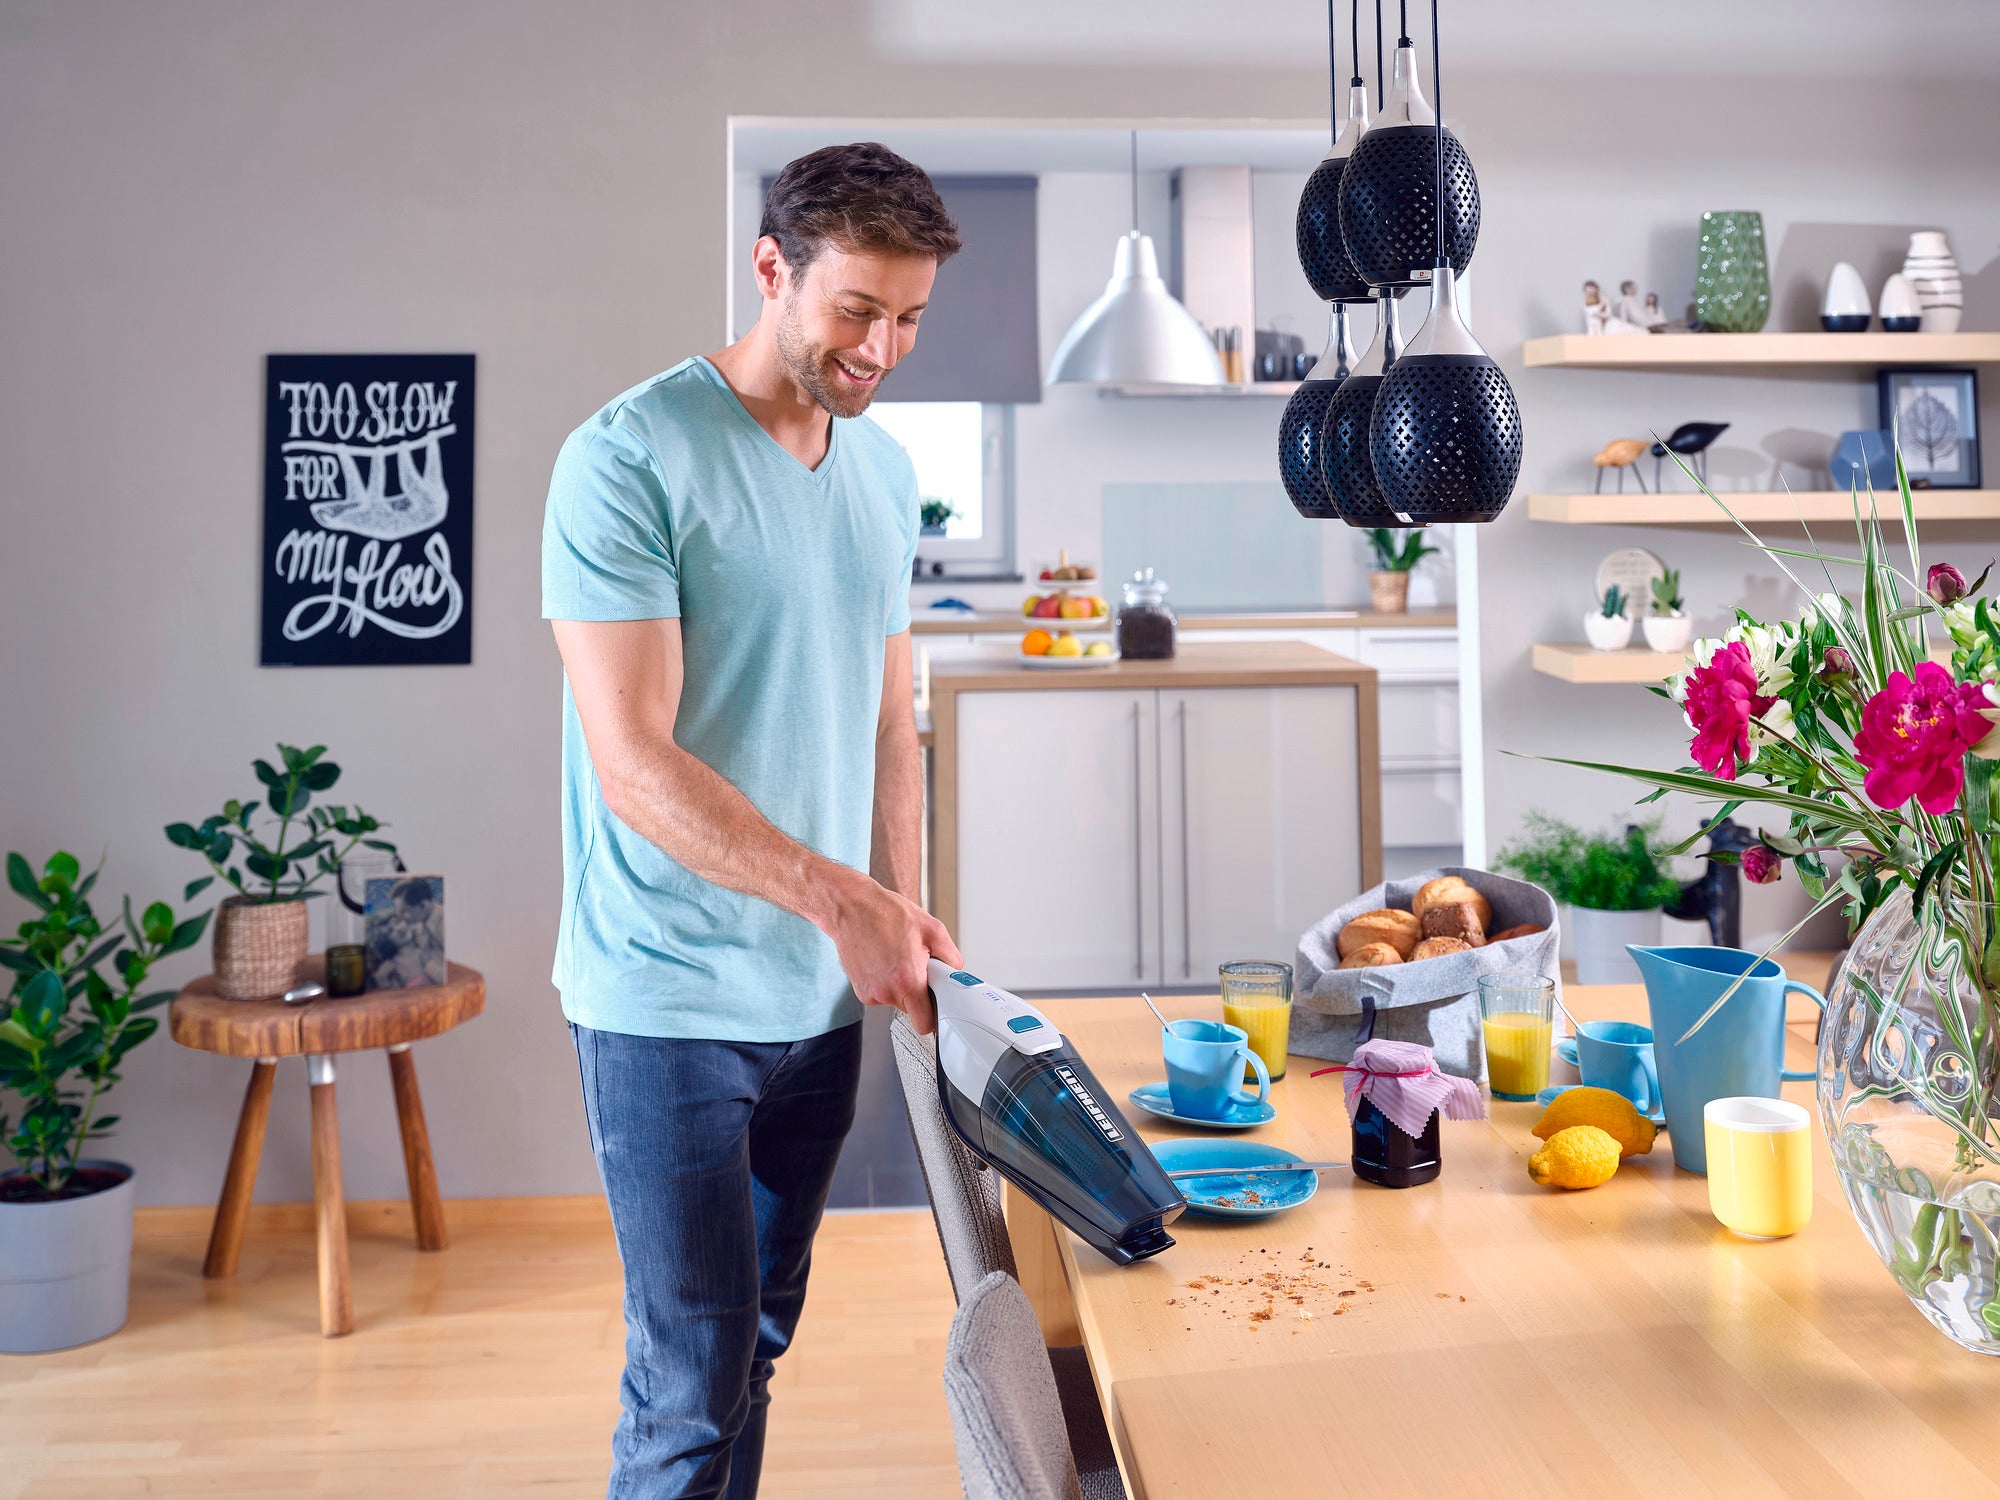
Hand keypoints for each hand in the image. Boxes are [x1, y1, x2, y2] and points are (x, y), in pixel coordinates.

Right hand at [822, 871, 961, 1036]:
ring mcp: (870, 993)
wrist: (852, 908)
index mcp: (907, 982)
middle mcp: (886, 992)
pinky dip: (886, 981)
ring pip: (896, 1000)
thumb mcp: (932, 929)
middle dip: (919, 992)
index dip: (935, 1017)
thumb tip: (954, 971)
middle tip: (917, 966)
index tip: (938, 1006)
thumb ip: (951, 956)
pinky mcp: (860, 990)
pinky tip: (883, 959)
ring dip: (901, 985)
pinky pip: (881, 993)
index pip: (925, 1024)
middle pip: (912, 1010)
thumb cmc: (886, 914)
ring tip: (897, 957)